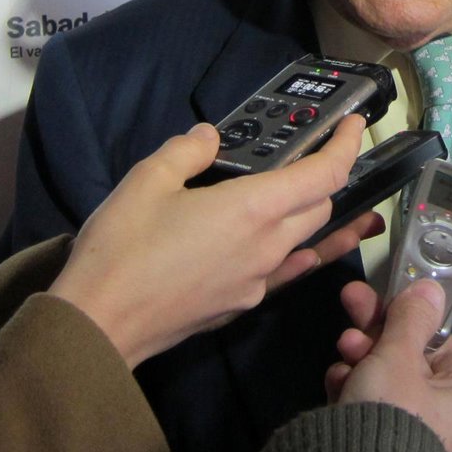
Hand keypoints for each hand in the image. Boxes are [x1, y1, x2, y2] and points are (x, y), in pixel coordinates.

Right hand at [49, 115, 381, 367]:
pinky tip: (301, 252)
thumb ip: (188, 150)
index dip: (346, 146)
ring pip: (305, 241)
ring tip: (334, 204)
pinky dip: (299, 254)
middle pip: (320, 208)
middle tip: (316, 157)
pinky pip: (284, 272)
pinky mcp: (239, 304)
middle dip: (328, 179)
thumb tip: (210, 137)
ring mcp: (256, 280)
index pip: (324, 175)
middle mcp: (267, 246)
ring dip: (316, 217)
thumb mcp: (149, 178)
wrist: (97, 325)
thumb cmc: (122, 247)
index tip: (354, 125)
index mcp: (253, 208)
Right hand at [326, 280, 451, 451]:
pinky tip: (337, 384)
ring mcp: (411, 431)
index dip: (408, 316)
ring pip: (383, 377)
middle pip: (408, 357)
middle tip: (351, 304)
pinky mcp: (380, 443)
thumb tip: (432, 285)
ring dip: (360, 358)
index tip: (381, 296)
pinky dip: (352, 388)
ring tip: (344, 352)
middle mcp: (445, 416)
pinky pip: (369, 402)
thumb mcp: (399, 354)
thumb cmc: (392, 408)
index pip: (438, 341)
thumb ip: (411, 316)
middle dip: (375, 333)